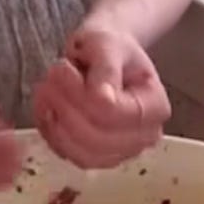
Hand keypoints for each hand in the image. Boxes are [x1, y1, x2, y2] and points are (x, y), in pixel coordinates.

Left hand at [33, 22, 170, 168]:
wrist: (102, 56)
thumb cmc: (109, 47)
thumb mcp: (108, 44)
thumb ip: (106, 68)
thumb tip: (103, 97)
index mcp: (156, 107)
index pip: (115, 114)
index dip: (82, 96)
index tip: (62, 67)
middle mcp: (144, 137)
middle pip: (98, 139)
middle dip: (66, 106)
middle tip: (50, 76)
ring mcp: (122, 152)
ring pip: (83, 153)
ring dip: (56, 121)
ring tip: (47, 89)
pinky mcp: (98, 158)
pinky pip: (70, 156)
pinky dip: (51, 132)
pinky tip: (47, 107)